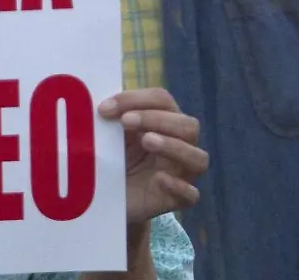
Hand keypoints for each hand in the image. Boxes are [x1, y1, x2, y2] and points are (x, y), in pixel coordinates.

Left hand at [98, 88, 208, 222]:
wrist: (105, 197)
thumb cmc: (110, 158)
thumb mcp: (107, 136)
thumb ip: (108, 118)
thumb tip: (100, 106)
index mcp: (163, 122)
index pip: (162, 101)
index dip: (136, 99)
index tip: (106, 108)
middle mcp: (179, 145)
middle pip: (188, 125)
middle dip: (157, 119)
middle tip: (126, 121)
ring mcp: (181, 174)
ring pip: (198, 158)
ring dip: (174, 146)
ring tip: (147, 141)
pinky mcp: (175, 200)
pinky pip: (191, 195)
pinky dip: (179, 186)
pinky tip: (160, 179)